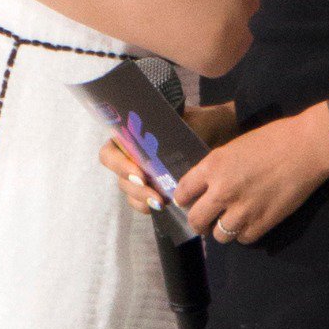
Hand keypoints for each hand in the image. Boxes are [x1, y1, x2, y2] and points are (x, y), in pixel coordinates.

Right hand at [98, 104, 236, 216]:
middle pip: (120, 177)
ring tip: (161, 203)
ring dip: (142, 199)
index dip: (118, 165)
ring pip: (130, 191)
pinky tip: (162, 206)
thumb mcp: (188, 122)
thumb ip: (174, 131)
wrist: (219, 133)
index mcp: (131, 135)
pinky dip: (148, 205)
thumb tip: (165, 144)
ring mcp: (141, 173)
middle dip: (135, 188)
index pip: (109, 153)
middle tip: (155, 196)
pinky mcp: (153, 188)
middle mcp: (132, 155)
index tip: (140, 173)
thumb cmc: (200, 123)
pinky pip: (141, 202)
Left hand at [172, 104, 328, 248]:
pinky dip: (245, 233)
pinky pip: (244, 239)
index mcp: (212, 166)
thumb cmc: (273, 139)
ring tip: (233, 220)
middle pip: (196, 221)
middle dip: (199, 221)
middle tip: (207, 219)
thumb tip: (206, 186)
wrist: (307, 147)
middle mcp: (222, 191)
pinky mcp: (263, 222)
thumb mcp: (234, 147)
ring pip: (219, 235)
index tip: (189, 201)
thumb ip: (217, 168)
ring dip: (223, 229)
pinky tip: (251, 221)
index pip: (183, 192)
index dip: (184, 199)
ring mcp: (242, 210)